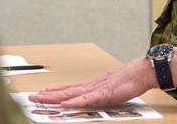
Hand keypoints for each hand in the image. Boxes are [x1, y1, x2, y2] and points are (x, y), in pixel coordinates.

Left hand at [28, 57, 154, 108]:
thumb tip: (92, 97)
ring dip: (55, 97)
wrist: (142, 72)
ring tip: (42, 98)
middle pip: (65, 91)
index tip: (41, 93)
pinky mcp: (104, 94)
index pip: (69, 89)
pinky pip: (87, 99)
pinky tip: (65, 104)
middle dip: (48, 95)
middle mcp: (91, 86)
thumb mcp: (111, 88)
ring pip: (71, 94)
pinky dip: (75, 102)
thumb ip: (100, 93)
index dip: (54, 91)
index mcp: (92, 85)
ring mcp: (96, 89)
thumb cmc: (130, 80)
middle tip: (33, 97)